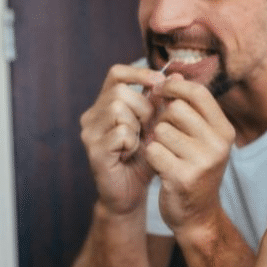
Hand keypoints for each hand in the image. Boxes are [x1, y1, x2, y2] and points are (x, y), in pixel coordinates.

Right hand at [79, 64, 165, 215]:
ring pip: (118, 108)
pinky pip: (120, 133)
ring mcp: (90, 133)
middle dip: (143, 107)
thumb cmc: (144, 157)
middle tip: (149, 127)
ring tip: (140, 141)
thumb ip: (163, 102)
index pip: (116, 73)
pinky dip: (132, 142)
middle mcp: (92, 115)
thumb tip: (177, 74)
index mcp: (105, 104)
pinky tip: (131, 153)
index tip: (159, 82)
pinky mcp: (93, 150)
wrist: (131, 193)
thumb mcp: (157, 126)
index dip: (138, 73)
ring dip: (138, 125)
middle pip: (120, 91)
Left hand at [142, 74, 236, 233]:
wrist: (197, 214)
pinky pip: (153, 151)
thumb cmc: (194, 168)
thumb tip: (173, 72)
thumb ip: (188, 106)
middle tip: (163, 133)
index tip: (161, 92)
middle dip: (163, 118)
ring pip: (162, 130)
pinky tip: (159, 166)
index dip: (175, 87)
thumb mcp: (200, 136)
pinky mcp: (182, 177)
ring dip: (155, 139)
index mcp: (225, 130)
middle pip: (176, 109)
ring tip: (164, 152)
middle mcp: (218, 144)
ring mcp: (202, 161)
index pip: (198, 93)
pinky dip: (151, 156)